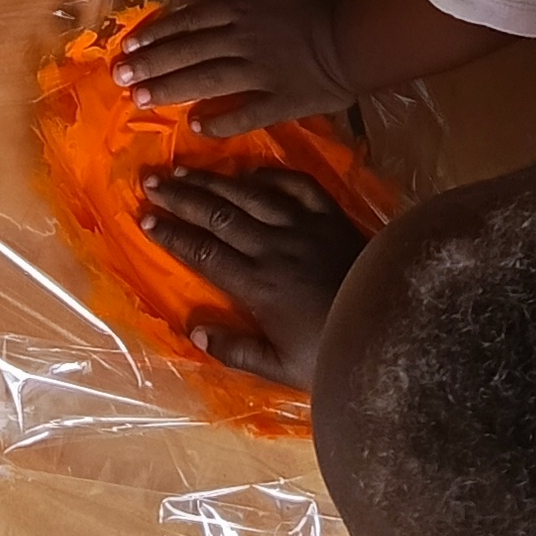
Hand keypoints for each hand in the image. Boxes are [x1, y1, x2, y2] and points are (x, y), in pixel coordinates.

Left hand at [118, 0, 351, 126]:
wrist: (355, 40)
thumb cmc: (311, 5)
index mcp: (240, 9)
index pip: (188, 22)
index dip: (156, 36)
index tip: (128, 49)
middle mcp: (244, 40)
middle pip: (189, 52)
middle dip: (152, 66)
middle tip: (121, 80)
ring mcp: (262, 72)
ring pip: (208, 81)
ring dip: (172, 91)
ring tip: (142, 101)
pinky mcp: (281, 101)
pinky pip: (247, 113)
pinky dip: (222, 120)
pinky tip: (197, 126)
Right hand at [135, 166, 367, 388]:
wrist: (391, 325)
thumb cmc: (333, 350)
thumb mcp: (282, 366)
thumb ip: (237, 350)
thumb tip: (194, 331)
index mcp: (257, 285)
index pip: (203, 253)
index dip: (171, 234)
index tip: (144, 219)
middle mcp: (274, 248)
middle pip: (218, 216)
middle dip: (181, 197)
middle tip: (151, 181)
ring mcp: (303, 227)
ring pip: (248, 195)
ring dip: (213, 180)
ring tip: (183, 168)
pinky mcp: (330, 216)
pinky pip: (294, 185)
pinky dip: (268, 174)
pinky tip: (248, 169)